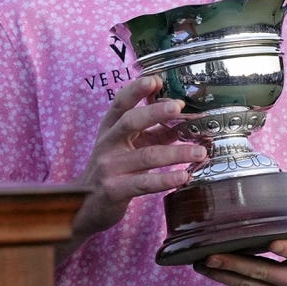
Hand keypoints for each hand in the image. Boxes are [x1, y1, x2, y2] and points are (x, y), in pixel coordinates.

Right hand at [60, 76, 205, 260]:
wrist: (86, 205)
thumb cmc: (115, 168)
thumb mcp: (131, 146)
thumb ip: (156, 133)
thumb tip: (189, 121)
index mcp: (110, 128)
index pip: (120, 103)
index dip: (135, 89)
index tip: (156, 80)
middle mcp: (107, 144)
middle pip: (130, 122)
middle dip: (155, 112)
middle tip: (179, 107)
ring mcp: (109, 167)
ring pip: (146, 155)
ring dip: (176, 153)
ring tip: (200, 151)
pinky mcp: (115, 190)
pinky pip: (144, 183)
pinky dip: (166, 179)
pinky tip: (184, 176)